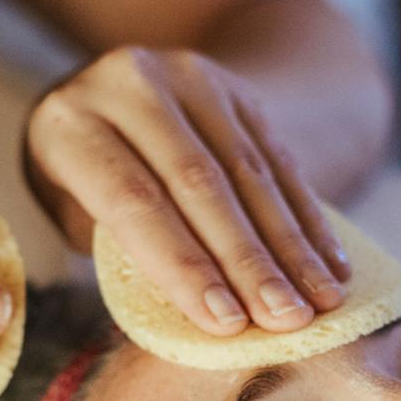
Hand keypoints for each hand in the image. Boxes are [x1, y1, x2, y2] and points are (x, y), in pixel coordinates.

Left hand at [23, 45, 350, 335]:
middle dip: (248, 261)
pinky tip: (331, 264)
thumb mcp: (78, 213)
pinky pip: (281, 159)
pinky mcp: (235, 86)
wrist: (114, 95)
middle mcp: (128, 85)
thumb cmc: (87, 183)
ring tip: (320, 300)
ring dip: (290, 245)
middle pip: (199, 185)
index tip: (227, 322)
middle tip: (286, 318)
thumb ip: (128, 251)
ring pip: (249, 171)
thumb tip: (204, 313)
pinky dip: (309, 218)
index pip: (133, 202)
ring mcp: (187, 77)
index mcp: (69, 125)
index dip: (183, 265)